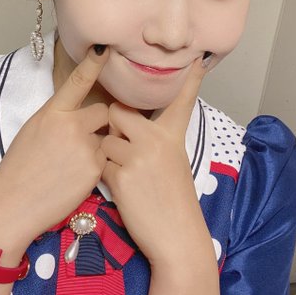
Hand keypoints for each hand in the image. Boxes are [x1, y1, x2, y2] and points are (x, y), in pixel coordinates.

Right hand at [0, 46, 109, 253]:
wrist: (12, 205)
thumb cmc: (18, 169)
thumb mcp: (32, 131)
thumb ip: (57, 117)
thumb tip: (77, 112)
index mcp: (51, 112)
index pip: (77, 81)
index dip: (93, 62)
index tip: (105, 46)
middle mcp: (70, 125)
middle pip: (103, 112)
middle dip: (98, 124)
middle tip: (80, 142)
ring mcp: (84, 147)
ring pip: (105, 138)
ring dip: (96, 148)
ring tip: (71, 166)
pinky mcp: (94, 169)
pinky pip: (105, 161)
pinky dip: (95, 168)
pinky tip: (74, 179)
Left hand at [100, 58, 208, 266]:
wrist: (177, 237)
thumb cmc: (174, 201)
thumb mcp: (174, 163)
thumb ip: (157, 140)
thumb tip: (131, 125)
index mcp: (173, 136)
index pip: (180, 100)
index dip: (188, 78)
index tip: (196, 57)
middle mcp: (156, 140)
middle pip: (117, 112)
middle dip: (112, 126)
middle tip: (121, 147)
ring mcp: (138, 157)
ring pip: (104, 139)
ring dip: (105, 154)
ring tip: (125, 175)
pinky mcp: (121, 176)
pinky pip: (99, 163)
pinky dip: (103, 175)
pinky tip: (121, 189)